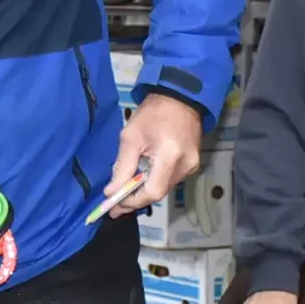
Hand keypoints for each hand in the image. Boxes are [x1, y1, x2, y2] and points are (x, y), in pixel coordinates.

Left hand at [108, 92, 204, 214]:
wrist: (180, 97)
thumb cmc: (152, 113)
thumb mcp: (130, 137)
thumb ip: (121, 166)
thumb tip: (111, 192)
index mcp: (170, 156)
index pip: (152, 192)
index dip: (132, 201)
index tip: (114, 206)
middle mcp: (186, 165)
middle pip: (158, 193)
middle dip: (135, 199)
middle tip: (115, 204)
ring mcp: (192, 165)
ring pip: (164, 188)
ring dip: (144, 191)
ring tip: (124, 192)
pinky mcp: (193, 164)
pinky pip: (170, 179)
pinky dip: (154, 181)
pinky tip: (141, 179)